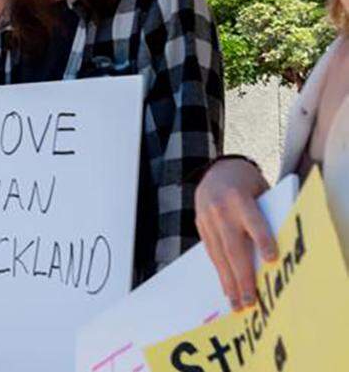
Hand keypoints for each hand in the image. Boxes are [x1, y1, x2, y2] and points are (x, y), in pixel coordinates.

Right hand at [194, 158, 275, 309]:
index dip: (262, 240)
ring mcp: (207, 218)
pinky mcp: (200, 226)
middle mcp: (220, 209)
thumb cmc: (248, 184)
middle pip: (232, 246)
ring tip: (237, 303)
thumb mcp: (261, 191)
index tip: (271, 260)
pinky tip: (226, 287)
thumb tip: (273, 252)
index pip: (253, 221)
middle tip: (249, 300)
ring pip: (218, 254)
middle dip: (242, 276)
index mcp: (239, 197)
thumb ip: (266, 215)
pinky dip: (220, 270)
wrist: (215, 171)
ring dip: (228, 281)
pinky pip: (211, 252)